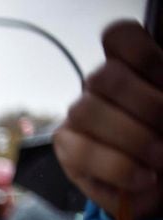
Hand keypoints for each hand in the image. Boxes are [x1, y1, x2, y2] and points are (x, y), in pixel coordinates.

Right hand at [54, 21, 162, 219]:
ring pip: (86, 111)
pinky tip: (145, 178)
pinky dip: (119, 168)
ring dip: (132, 138)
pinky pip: (82, 152)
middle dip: (145, 105)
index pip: (118, 37)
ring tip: (160, 158)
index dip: (142, 54)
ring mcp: (79, 117)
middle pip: (103, 76)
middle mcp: (99, 87)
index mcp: (130, 67)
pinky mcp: (67, 149)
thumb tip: (160, 105)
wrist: (161, 183)